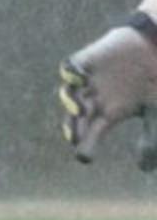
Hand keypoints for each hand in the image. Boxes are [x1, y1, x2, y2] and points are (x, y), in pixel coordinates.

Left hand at [59, 25, 156, 166]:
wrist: (155, 49)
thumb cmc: (153, 83)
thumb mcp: (155, 114)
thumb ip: (151, 141)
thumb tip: (144, 170)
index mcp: (106, 114)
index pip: (90, 133)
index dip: (85, 145)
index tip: (84, 158)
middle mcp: (92, 99)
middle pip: (76, 117)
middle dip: (74, 127)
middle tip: (75, 138)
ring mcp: (88, 80)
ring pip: (70, 94)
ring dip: (72, 102)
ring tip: (80, 111)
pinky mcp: (86, 61)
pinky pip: (70, 67)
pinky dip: (71, 72)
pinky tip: (80, 78)